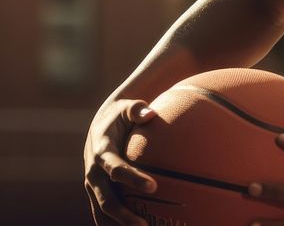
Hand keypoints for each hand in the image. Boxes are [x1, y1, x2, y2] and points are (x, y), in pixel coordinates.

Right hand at [83, 98, 158, 225]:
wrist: (99, 126)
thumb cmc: (119, 116)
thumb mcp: (127, 108)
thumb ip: (137, 109)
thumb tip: (150, 112)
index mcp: (102, 152)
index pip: (116, 169)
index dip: (132, 179)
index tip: (153, 186)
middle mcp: (94, 172)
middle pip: (106, 198)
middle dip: (123, 214)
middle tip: (144, 225)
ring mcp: (93, 185)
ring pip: (102, 210)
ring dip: (118, 224)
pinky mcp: (96, 192)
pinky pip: (103, 212)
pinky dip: (114, 223)